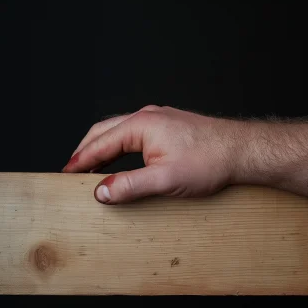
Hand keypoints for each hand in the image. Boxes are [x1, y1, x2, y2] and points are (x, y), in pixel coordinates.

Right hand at [62, 106, 249, 203]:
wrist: (241, 150)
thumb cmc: (209, 160)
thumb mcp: (165, 179)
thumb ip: (130, 185)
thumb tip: (102, 192)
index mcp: (141, 124)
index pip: (100, 142)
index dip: (81, 159)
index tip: (66, 173)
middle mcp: (147, 116)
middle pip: (105, 131)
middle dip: (87, 150)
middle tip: (74, 170)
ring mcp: (159, 119)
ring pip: (119, 131)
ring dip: (103, 147)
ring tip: (93, 166)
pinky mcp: (169, 126)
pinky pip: (134, 133)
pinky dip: (120, 146)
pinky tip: (121, 157)